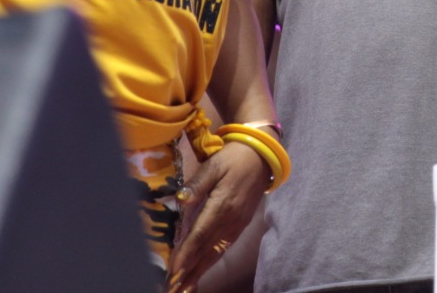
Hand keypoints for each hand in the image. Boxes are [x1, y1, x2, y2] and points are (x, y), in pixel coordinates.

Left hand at [166, 142, 267, 291]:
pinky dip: (211, 262)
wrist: (263, 157)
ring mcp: (237, 224)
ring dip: (199, 271)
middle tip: (173, 288)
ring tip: (185, 287)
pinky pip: (224, 247)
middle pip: (206, 250)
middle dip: (189, 271)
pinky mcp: (241, 224)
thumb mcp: (214, 164)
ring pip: (215, 253)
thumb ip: (197, 183)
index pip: (199, 235)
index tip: (173, 271)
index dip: (185, 254)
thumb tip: (180, 199)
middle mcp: (230, 220)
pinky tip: (202, 270)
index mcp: (221, 205)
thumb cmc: (234, 157)